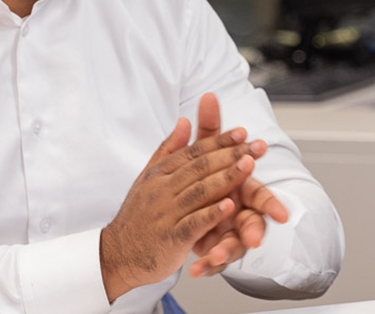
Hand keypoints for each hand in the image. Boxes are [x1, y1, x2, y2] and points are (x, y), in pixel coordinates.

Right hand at [98, 116, 265, 300]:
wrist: (118, 253)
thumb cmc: (138, 215)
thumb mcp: (148, 177)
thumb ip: (168, 150)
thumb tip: (184, 121)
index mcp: (159, 173)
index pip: (194, 152)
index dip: (220, 141)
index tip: (243, 133)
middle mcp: (162, 189)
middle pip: (201, 167)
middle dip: (231, 155)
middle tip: (256, 147)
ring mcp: (166, 213)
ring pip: (200, 191)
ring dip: (226, 178)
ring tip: (249, 166)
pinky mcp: (171, 238)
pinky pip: (194, 223)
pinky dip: (212, 214)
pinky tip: (230, 206)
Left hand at [186, 93, 289, 277]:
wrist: (188, 208)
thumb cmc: (209, 178)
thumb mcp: (206, 152)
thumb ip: (210, 128)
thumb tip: (208, 96)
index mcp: (241, 189)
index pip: (260, 195)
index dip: (270, 204)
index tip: (280, 213)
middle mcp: (239, 211)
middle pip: (253, 223)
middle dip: (253, 231)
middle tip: (252, 240)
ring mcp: (227, 232)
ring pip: (233, 245)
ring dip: (227, 252)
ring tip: (216, 257)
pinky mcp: (213, 248)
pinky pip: (213, 261)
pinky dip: (207, 266)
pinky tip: (198, 269)